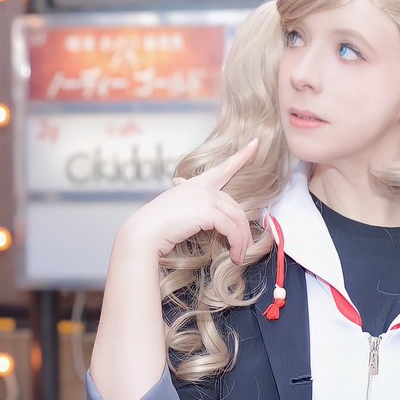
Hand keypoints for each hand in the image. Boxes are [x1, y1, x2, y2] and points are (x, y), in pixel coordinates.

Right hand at [121, 139, 258, 262]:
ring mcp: (206, 198)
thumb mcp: (173, 203)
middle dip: (244, 229)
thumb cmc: (156, 223)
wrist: (144, 232)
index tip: (255, 143)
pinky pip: (231, 229)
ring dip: (242, 240)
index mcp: (196, 184)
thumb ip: (182, 193)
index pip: (223, 168)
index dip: (241, 156)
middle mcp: (203, 187)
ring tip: (240, 256)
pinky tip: (235, 255)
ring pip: (237, 219)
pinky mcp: (207, 212)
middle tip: (244, 248)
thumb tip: (178, 180)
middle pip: (235, 206)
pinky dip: (236, 244)